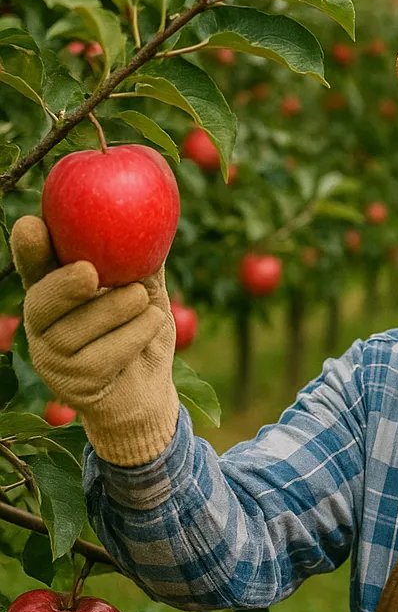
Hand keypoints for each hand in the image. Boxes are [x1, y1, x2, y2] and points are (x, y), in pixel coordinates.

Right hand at [10, 216, 179, 466]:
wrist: (151, 393)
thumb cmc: (143, 335)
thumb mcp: (146, 293)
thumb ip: (141, 263)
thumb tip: (155, 218)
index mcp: (53, 293)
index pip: (33, 267)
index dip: (28, 249)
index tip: (32, 225)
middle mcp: (43, 324)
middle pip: (41, 301)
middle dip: (63, 285)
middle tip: (88, 271)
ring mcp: (53, 358)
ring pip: (76, 329)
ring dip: (116, 309)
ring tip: (143, 298)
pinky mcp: (73, 385)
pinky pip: (103, 355)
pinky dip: (134, 335)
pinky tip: (155, 324)